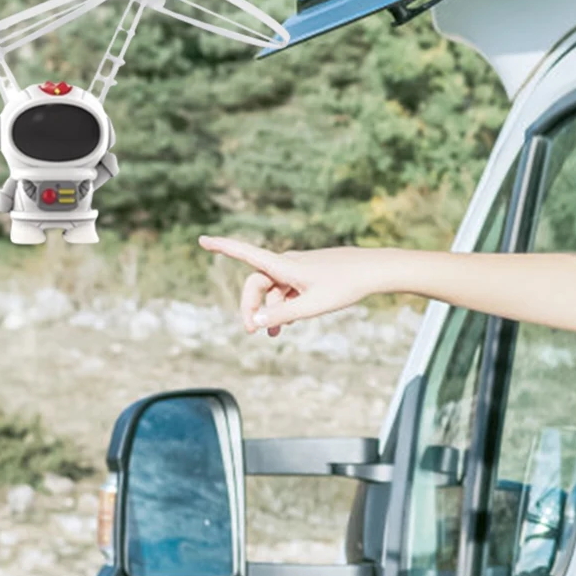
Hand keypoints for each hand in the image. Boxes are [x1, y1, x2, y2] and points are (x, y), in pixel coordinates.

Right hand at [199, 237, 382, 335]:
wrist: (373, 271)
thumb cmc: (344, 285)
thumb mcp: (311, 306)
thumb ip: (282, 315)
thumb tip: (257, 321)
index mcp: (284, 265)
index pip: (246, 254)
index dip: (223, 247)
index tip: (202, 239)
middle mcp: (288, 263)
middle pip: (257, 283)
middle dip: (251, 306)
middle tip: (251, 331)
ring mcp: (299, 268)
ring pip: (274, 289)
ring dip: (270, 311)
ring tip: (274, 336)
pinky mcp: (310, 274)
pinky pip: (288, 289)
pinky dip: (284, 306)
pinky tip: (291, 323)